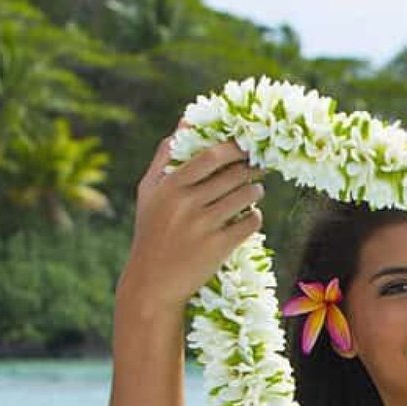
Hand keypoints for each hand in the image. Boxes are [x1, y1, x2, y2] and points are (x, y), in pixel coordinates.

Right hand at [117, 126, 265, 313]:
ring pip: (248, 195)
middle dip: (251, 168)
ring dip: (256, 191)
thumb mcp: (149, 192)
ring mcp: (203, 225)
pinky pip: (251, 221)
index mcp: (170, 186)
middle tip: (258, 167)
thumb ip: (166, 155)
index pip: (212, 155)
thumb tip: (186, 121)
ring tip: (254, 191)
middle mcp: (186, 203)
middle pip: (235, 174)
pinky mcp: (219, 247)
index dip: (235, 148)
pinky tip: (248, 216)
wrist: (152, 283)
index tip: (246, 147)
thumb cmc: (151, 230)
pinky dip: (254, 217)